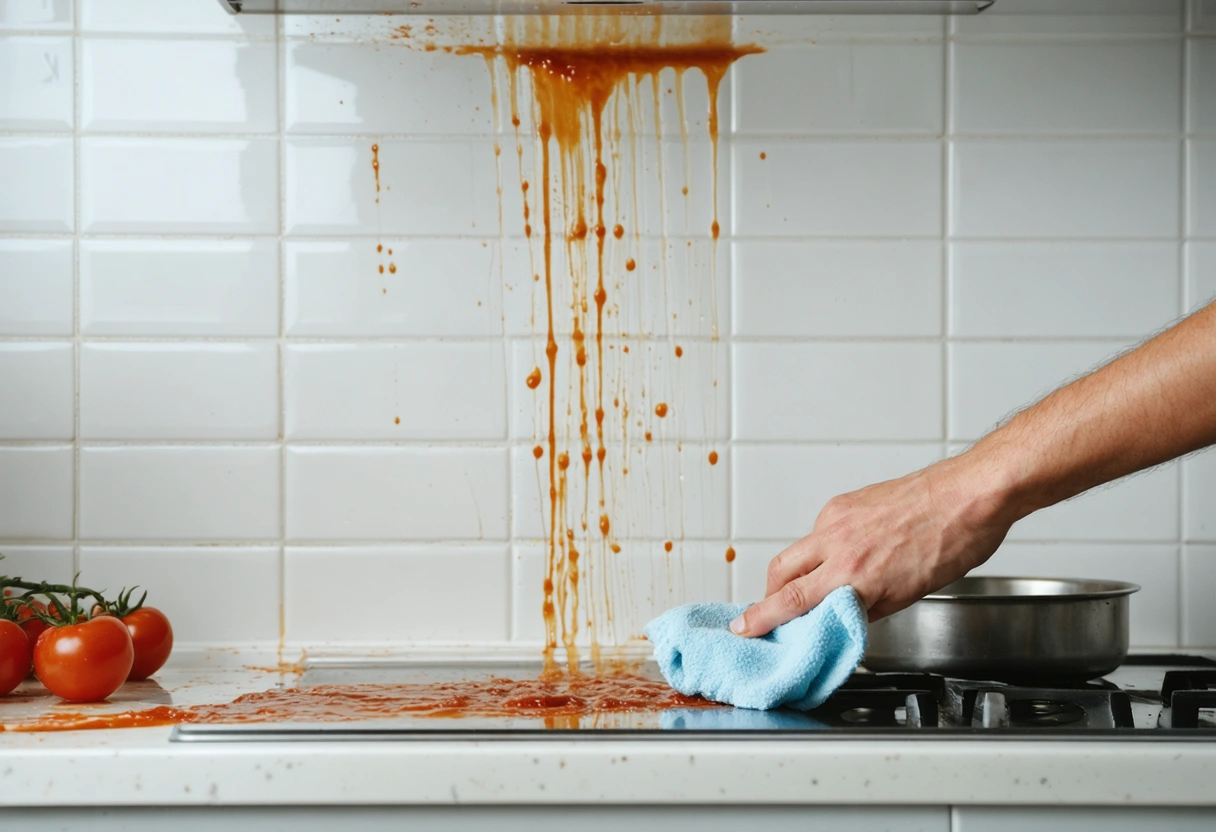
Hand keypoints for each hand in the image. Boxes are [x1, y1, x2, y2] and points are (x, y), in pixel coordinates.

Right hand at [729, 455, 1015, 636]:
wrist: (969, 496)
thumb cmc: (953, 544)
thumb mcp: (910, 594)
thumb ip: (867, 606)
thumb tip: (841, 615)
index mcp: (856, 574)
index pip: (793, 601)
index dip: (761, 617)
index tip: (743, 627)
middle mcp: (839, 544)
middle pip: (780, 572)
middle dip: (769, 594)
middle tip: (774, 609)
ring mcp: (838, 519)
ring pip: (797, 550)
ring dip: (795, 572)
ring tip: (816, 583)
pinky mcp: (845, 503)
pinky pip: (820, 531)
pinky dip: (823, 548)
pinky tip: (846, 553)